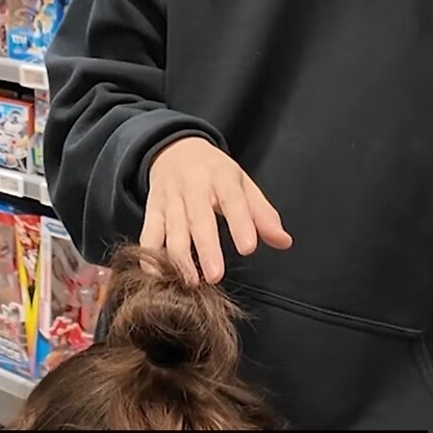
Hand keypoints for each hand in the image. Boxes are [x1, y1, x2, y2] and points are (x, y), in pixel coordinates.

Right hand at [141, 137, 291, 283]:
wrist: (174, 150)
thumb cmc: (215, 173)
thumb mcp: (242, 184)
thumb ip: (262, 214)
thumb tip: (284, 242)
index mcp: (221, 177)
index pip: (232, 200)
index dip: (240, 223)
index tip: (248, 248)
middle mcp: (192, 186)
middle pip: (198, 218)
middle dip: (206, 248)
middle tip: (215, 276)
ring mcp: (169, 199)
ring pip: (171, 230)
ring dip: (179, 258)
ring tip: (191, 282)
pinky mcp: (152, 211)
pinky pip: (148, 235)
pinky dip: (149, 257)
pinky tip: (155, 278)